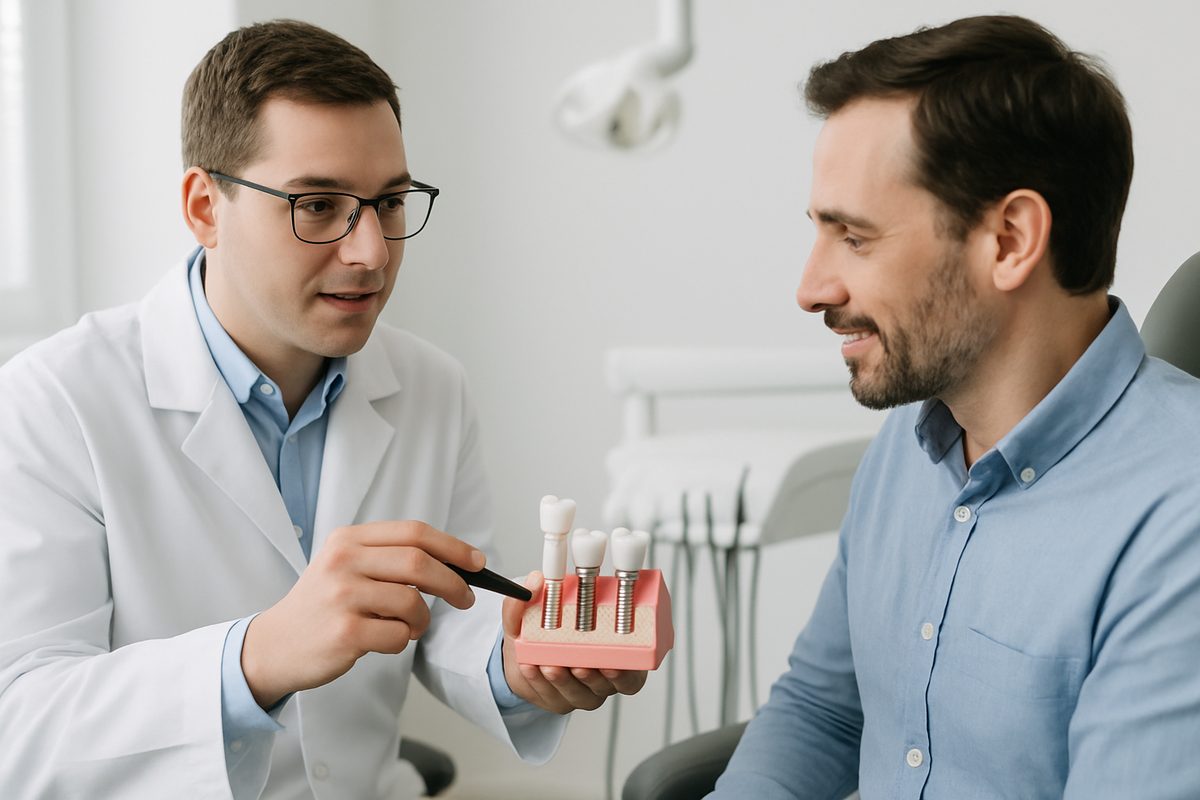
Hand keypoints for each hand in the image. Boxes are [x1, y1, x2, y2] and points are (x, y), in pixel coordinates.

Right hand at [242, 520, 482, 708]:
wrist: (274, 645)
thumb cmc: (323, 606)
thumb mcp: (346, 567)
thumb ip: (389, 558)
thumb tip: (455, 562)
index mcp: (348, 540)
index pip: (413, 532)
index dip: (452, 546)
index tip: (476, 562)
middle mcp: (343, 561)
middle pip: (419, 562)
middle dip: (452, 582)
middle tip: (465, 599)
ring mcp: (342, 596)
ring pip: (412, 602)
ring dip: (422, 620)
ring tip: (408, 627)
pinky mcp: (344, 632)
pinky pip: (398, 635)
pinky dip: (402, 641)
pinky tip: (384, 640)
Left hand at [500, 571, 647, 713]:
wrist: (523, 655)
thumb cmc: (545, 632)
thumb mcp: (541, 610)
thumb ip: (534, 596)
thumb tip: (536, 580)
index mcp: (612, 654)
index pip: (633, 673)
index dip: (627, 673)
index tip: (612, 662)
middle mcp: (601, 677)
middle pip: (607, 686)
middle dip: (593, 677)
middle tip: (579, 665)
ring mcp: (581, 692)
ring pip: (581, 695)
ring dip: (565, 682)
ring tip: (550, 665)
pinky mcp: (558, 701)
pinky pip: (552, 696)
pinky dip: (540, 683)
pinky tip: (531, 668)